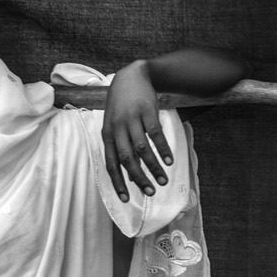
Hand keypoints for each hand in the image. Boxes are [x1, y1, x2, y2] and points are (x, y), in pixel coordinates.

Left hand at [102, 60, 173, 202]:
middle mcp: (117, 128)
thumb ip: (120, 149)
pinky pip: (155, 134)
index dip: (118, 182)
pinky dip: (163, 149)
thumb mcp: (115, 126)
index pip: (111, 163)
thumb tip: (130, 177)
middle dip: (139, 178)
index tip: (126, 199)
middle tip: (150, 192)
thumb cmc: (122, 107)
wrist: (131, 76)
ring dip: (153, 167)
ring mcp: (132, 119)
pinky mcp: (147, 111)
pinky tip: (169, 161)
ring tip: (163, 180)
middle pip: (127, 159)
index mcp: (107, 135)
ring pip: (142, 149)